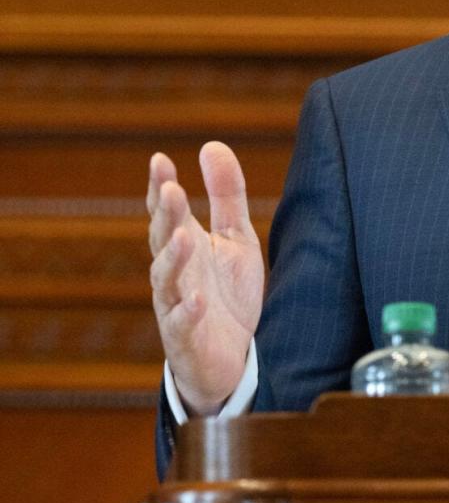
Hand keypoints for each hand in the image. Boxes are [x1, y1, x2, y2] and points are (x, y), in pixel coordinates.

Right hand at [147, 142, 263, 415]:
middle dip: (165, 215)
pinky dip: (186, 312)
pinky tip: (196, 299)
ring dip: (172, 258)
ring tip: (183, 235)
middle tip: (169, 188)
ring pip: (166, 280)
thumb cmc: (226, 293)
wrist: (231, 357)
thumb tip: (211, 145)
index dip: (159, 187)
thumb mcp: (235, 238)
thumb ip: (226, 195)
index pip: (166, 213)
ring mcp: (175, 306)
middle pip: (163, 240)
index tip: (159, 160)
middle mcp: (174, 273)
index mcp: (184, 246)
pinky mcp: (187, 339)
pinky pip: (182, 325)